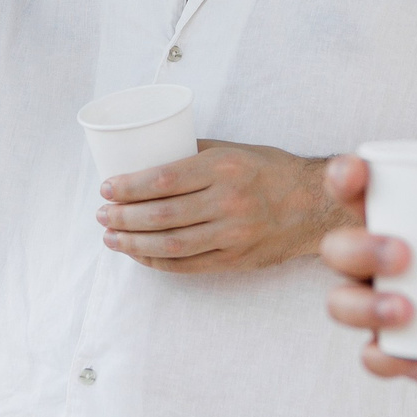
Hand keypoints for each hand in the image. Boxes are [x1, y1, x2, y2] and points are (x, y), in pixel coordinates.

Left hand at [97, 142, 342, 272]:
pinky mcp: (235, 260)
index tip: (106, 188)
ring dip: (133, 243)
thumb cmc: (272, 171)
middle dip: (123, 216)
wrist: (315, 206)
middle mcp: (228, 202)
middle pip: (162, 215)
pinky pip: (188, 266)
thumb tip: (150, 154)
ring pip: (171, 245)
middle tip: (101, 214)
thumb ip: (194, 153)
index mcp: (224, 169)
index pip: (164, 179)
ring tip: (111, 237)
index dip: (129, 187)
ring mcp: (232, 235)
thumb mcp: (235, 150)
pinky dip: (157, 261)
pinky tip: (139, 254)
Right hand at [321, 156, 416, 416]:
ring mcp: (380, 309)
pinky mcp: (395, 353)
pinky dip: (382, 357)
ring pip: (342, 303)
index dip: (343, 177)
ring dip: (365, 305)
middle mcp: (376, 264)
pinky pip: (373, 357)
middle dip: (359, 247)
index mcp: (398, 221)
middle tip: (403, 253)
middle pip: (338, 249)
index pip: (355, 192)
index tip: (354, 173)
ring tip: (406, 308)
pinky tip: (399, 355)